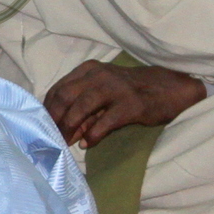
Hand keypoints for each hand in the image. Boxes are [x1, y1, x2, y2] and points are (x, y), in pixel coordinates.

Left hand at [43, 59, 205, 148]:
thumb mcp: (104, 91)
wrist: (169, 87)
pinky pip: (104, 122)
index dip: (48, 110)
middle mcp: (99, 75)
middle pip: (64, 97)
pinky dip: (92, 135)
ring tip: (66, 142)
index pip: (58, 89)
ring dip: (69, 128)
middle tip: (51, 138)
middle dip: (54, 120)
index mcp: (89, 69)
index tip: (44, 127)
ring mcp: (115, 88)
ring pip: (80, 108)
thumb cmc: (131, 90)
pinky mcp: (130, 105)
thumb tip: (64, 131)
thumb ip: (83, 107)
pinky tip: (88, 144)